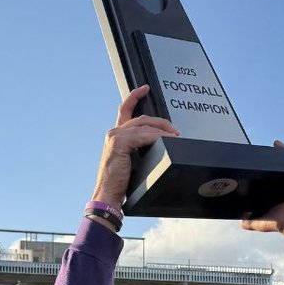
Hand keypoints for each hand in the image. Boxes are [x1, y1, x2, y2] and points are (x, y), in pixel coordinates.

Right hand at [92, 85, 179, 206]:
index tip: (144, 88)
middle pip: (142, 118)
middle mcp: (113, 132)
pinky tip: (168, 141)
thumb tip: (159, 143)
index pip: (125, 110)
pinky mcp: (119, 143)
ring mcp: (115, 136)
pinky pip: (144, 136)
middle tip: (176, 131)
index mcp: (115, 135)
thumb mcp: (131, 161)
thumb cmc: (120, 184)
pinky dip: (158, 138)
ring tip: (176, 137)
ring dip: (163, 130)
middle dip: (162, 122)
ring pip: (145, 126)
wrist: (107, 196)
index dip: (134, 96)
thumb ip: (139, 149)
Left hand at [239, 143, 283, 236]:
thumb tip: (241, 222)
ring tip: (268, 147)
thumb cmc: (283, 223)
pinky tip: (277, 144)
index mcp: (279, 195)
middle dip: (271, 164)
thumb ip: (251, 222)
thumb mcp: (262, 223)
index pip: (269, 181)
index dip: (262, 174)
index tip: (252, 166)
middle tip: (259, 154)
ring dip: (279, 156)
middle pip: (280, 172)